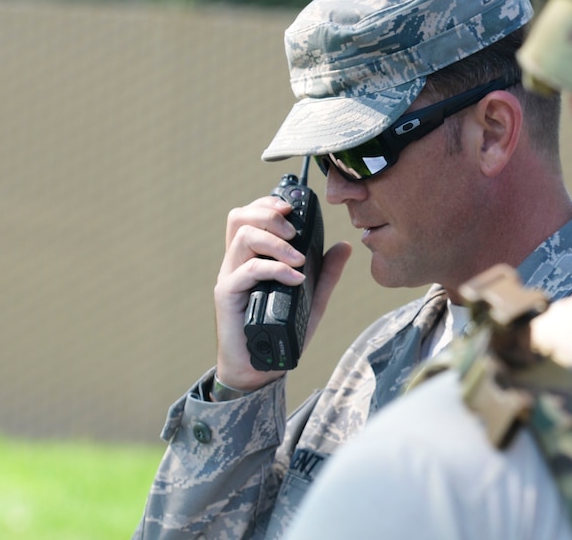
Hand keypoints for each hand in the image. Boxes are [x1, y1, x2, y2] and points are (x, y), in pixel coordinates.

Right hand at [212, 195, 351, 391]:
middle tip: (294, 231)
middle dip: (269, 215)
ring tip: (298, 258)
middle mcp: (237, 262)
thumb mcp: (311, 298)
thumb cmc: (280, 331)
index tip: (291, 210)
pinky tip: (294, 278)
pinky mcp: (227, 295)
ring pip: (242, 237)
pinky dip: (275, 269)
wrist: (259, 367)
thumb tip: (344, 246)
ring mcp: (230, 277)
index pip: (250, 215)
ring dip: (275, 242)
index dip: (268, 204)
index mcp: (252, 256)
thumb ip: (326, 272)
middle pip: (240, 218)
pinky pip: (246, 270)